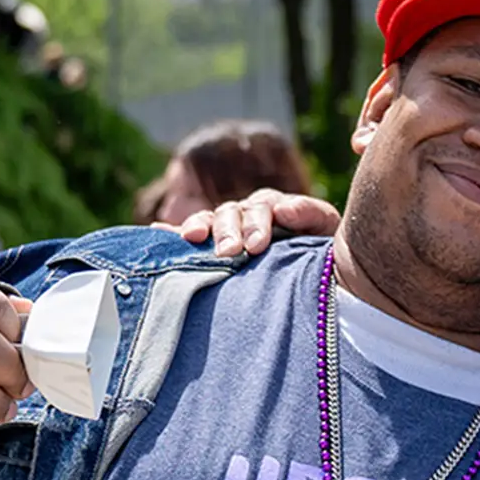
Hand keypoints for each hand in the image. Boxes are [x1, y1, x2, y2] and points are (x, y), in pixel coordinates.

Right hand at [167, 188, 341, 257]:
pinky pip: (188, 235)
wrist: (318, 272)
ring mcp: (226, 227)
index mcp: (273, 207)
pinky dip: (171, 233)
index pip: (261, 208)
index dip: (257, 225)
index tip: (256, 246)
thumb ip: (310, 214)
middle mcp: (246, 213)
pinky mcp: (210, 244)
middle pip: (232, 213)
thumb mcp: (324, 229)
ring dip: (200, 227)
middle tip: (230, 251)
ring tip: (193, 238)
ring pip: (209, 220)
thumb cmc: (320, 249)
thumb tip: (285, 209)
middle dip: (229, 230)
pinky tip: (155, 232)